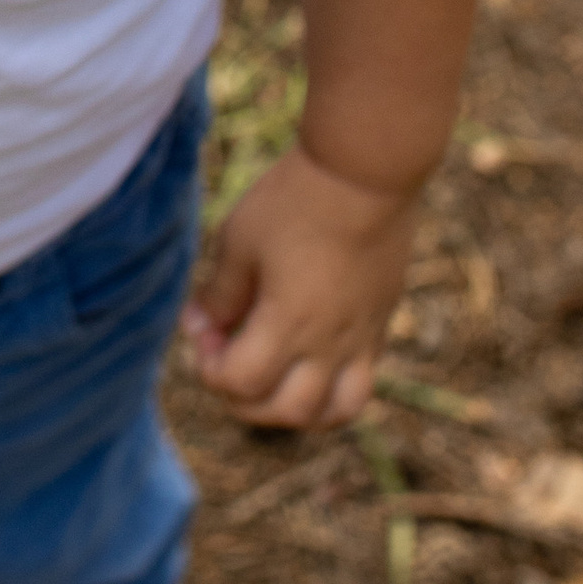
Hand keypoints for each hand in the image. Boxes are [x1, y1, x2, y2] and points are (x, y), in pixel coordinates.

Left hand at [182, 144, 418, 429]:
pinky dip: (330, 390)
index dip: (208, 366)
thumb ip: (221, 293)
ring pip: (336, 412)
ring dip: (296, 410)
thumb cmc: (295, 199)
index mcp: (289, 323)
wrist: (366, 171)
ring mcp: (361, 337)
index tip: (202, 327)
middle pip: (286, 411)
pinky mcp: (380, 323)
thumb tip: (202, 326)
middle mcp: (329, 342)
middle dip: (244, 400)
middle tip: (227, 360)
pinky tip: (305, 359)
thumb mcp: (240, 240)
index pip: (240, 382)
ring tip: (272, 380)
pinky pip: (362, 382)